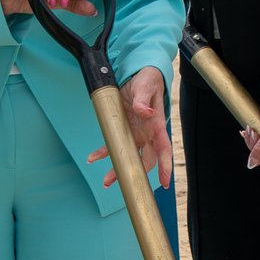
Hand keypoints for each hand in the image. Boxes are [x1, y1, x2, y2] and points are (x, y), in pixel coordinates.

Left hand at [93, 67, 172, 188]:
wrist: (140, 76)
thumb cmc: (148, 80)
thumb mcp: (145, 86)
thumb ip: (143, 100)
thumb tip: (144, 112)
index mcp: (156, 124)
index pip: (163, 148)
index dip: (165, 165)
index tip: (165, 181)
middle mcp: (147, 133)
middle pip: (145, 159)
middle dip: (136, 173)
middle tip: (125, 184)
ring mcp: (136, 134)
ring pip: (129, 156)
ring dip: (119, 168)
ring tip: (107, 181)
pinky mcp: (124, 130)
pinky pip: (114, 144)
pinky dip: (104, 152)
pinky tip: (93, 157)